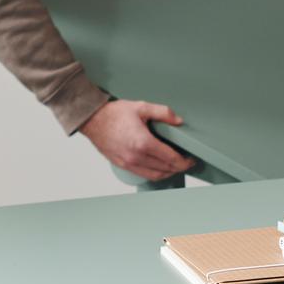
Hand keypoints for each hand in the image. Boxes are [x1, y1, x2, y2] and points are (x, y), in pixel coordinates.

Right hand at [80, 99, 195, 179]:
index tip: (191, 159)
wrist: (91, 119)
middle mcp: (136, 157)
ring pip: (155, 175)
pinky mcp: (122, 165)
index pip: (171, 158)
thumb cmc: (113, 113)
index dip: (185, 161)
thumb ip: (163, 113)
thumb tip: (179, 121)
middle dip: (179, 167)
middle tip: (187, 162)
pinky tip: (160, 167)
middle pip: (165, 169)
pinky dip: (155, 174)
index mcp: (143, 142)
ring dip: (168, 173)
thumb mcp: (141, 107)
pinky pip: (143, 175)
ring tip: (176, 166)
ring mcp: (128, 163)